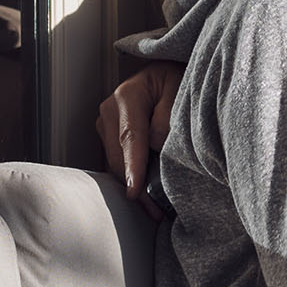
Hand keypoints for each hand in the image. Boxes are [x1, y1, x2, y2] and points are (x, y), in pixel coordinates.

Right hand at [96, 62, 179, 219]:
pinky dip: (130, 179)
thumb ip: (169, 117)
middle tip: (156, 212)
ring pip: (115, 164)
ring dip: (133, 186)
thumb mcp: (181, 89)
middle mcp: (109, 110)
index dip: (133, 167)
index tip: (135, 190)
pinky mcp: (108, 137)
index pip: (131, 137)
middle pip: (118, 157)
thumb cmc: (177, 80)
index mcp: (127, 95)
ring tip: (154, 210)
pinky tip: (146, 196)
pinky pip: (117, 163)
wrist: (168, 75)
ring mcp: (106, 124)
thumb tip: (156, 145)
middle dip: (136, 186)